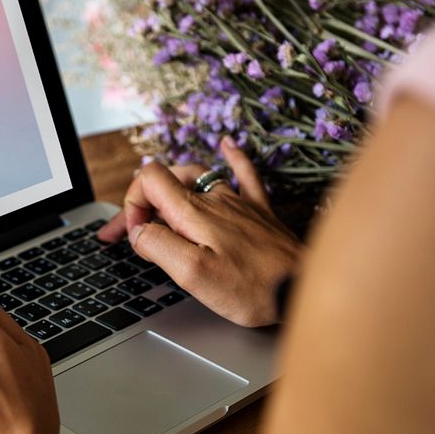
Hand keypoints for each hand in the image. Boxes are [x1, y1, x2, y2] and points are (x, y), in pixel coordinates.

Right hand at [98, 137, 301, 326]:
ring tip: (157, 204)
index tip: (137, 234)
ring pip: (198, 176)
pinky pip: (245, 173)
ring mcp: (238, 202)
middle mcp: (214, 199)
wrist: (302, 289)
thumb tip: (139, 230)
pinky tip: (228, 144)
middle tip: (133, 233)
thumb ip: (157, 245)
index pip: (148, 180)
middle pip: (167, 180)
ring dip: (171, 184)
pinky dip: (233, 156)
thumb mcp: (191, 274)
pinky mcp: (259, 212)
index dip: (132, 203)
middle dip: (143, 201)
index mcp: (194, 212)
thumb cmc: (250, 288)